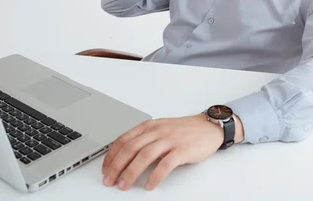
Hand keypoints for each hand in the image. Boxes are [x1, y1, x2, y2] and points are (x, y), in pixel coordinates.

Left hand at [101, 114, 223, 190]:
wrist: (207, 127)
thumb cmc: (183, 131)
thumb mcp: (159, 129)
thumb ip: (144, 139)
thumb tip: (124, 156)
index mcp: (149, 126)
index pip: (124, 140)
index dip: (111, 156)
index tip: (105, 169)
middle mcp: (157, 131)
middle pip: (131, 148)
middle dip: (117, 166)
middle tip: (109, 180)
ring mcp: (169, 140)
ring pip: (144, 156)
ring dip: (131, 172)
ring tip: (124, 185)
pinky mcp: (182, 150)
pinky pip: (165, 164)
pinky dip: (155, 176)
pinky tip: (150, 185)